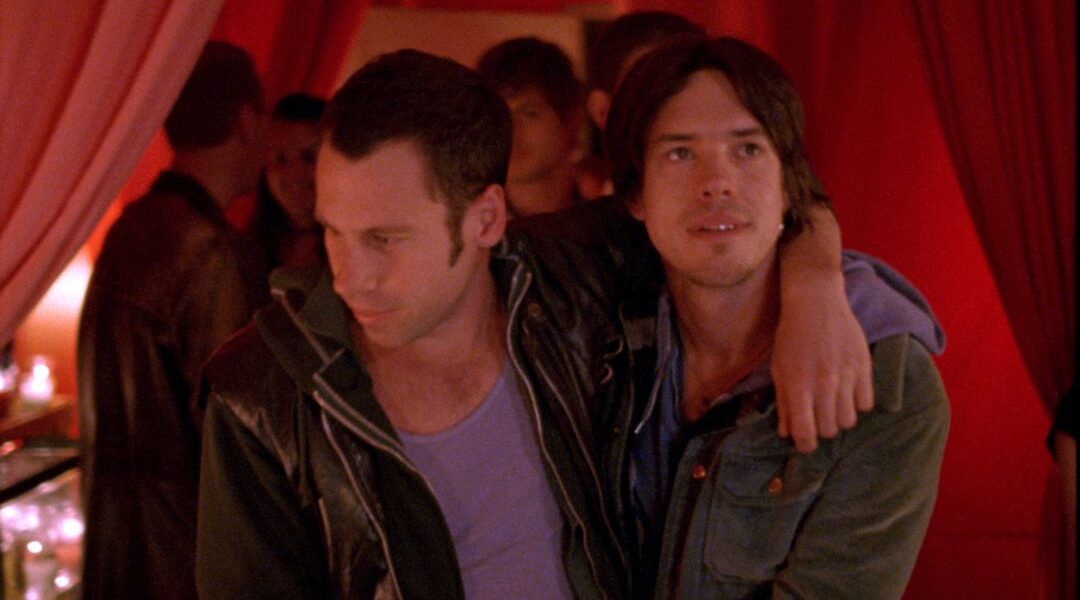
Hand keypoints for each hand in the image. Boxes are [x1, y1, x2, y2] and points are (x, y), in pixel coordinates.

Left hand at [773, 271, 872, 451]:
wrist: (816, 302)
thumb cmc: (791, 336)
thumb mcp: (779, 369)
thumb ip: (784, 403)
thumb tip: (787, 433)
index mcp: (797, 386)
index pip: (805, 434)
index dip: (804, 444)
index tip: (804, 441)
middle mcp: (823, 384)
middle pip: (829, 430)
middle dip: (821, 429)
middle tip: (817, 415)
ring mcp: (846, 376)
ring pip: (849, 420)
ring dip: (839, 417)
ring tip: (832, 402)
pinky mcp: (864, 367)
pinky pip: (866, 403)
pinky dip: (857, 403)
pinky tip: (848, 391)